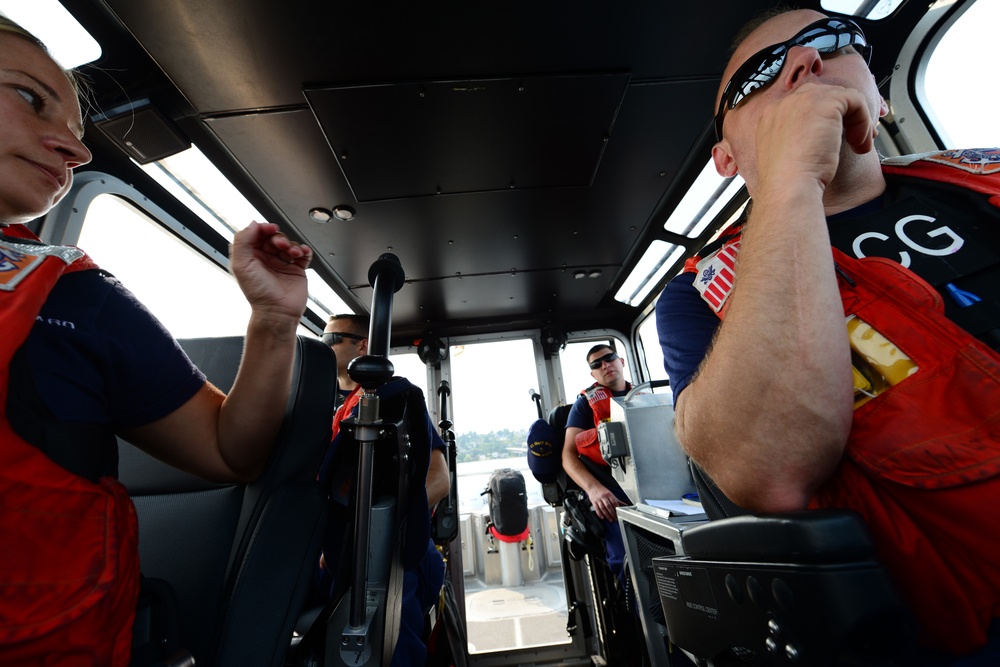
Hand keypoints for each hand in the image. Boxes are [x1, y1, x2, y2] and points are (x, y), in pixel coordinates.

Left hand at [229, 221, 312, 320]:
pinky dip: (304, 250)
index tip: (269, 229)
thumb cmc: (259, 294)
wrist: (278, 311)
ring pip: (289, 243)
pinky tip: (302, 253)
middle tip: (280, 244)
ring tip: (292, 253)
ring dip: (292, 244)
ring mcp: (282, 263)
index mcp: (251, 257)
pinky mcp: (296, 269)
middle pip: (274, 237)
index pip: (257, 234)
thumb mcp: (242, 265)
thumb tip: (252, 225)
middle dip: (279, 237)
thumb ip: (243, 241)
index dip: (263, 229)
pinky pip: (303, 253)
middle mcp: (266, 259)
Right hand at [588, 483, 622, 521]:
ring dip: (607, 515)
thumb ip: (617, 500)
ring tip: (610, 519)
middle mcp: (603, 497)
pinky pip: (597, 508)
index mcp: (609, 494)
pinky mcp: (594, 502)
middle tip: (615, 518)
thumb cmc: (602, 491)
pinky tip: (602, 517)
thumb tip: (625, 505)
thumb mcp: (611, 494)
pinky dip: (599, 513)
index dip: (617, 508)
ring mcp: (598, 500)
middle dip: (612, 513)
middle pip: (608, 506)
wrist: (593, 486)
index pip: (614, 502)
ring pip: (603, 508)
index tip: (619, 513)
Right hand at [754, 82, 878, 196]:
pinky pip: (856, 100)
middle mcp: (785, 103)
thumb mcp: (786, 156)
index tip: (836, 138)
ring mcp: (804, 100)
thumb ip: (797, 140)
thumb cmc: (787, 182)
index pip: (805, 105)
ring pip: (842, 98)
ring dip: (856, 121)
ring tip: (858, 145)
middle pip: (824, 96)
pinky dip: (863, 121)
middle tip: (855, 139)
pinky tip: (859, 144)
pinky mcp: (826, 103)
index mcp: (772, 117)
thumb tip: (821, 138)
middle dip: (844, 115)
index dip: (826, 119)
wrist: (788, 187)